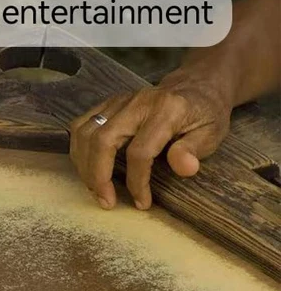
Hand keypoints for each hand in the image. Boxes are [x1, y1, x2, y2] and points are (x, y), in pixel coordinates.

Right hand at [69, 71, 231, 209]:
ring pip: (85, 134)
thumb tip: (185, 168)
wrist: (196, 87)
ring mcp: (118, 101)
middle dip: (98, 176)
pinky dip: (78, 151)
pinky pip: (80, 126)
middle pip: (102, 140)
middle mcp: (138, 102)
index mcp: (166, 110)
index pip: (140, 152)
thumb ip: (194, 150)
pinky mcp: (107, 104)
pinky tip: (87, 169)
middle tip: (105, 201)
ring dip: (84, 166)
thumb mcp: (211, 133)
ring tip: (95, 189)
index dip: (137, 182)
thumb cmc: (204, 115)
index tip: (142, 203)